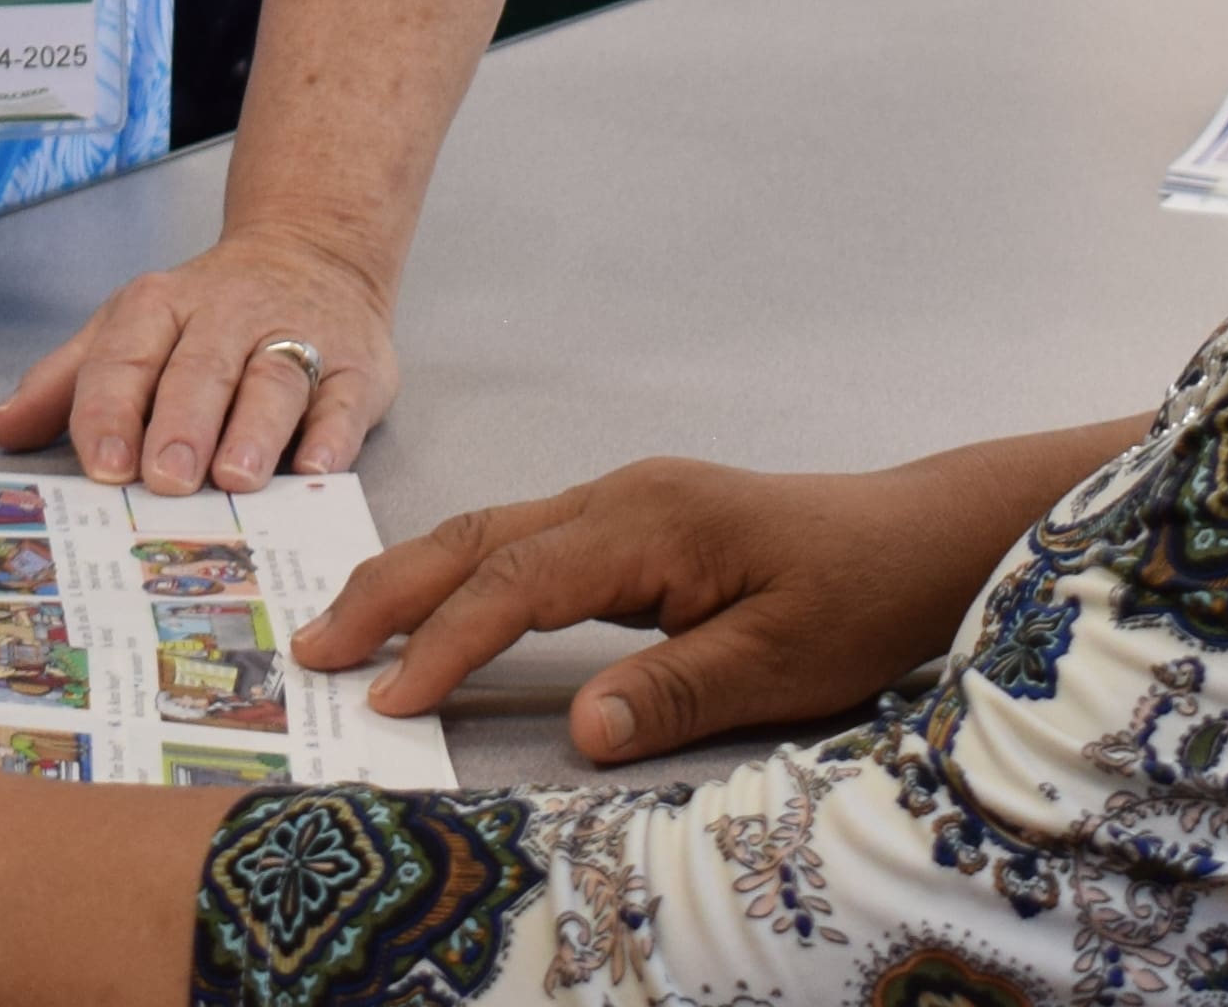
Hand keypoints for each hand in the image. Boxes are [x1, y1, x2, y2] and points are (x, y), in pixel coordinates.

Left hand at [0, 226, 385, 495]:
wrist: (314, 253)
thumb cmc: (206, 316)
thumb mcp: (129, 330)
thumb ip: (65, 383)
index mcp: (161, 308)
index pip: (127, 356)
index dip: (112, 411)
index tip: (104, 467)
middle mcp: (229, 317)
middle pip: (202, 370)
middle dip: (182, 425)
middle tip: (166, 479)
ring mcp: (298, 338)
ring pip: (274, 380)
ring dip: (254, 429)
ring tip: (235, 476)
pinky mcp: (357, 367)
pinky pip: (345, 399)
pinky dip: (333, 433)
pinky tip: (316, 466)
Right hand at [302, 454, 1034, 764]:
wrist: (916, 540)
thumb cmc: (857, 598)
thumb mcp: (780, 662)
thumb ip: (674, 690)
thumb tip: (579, 730)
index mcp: (648, 523)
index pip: (517, 585)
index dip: (447, 643)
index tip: (388, 701)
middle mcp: (620, 498)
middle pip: (478, 539)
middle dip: (390, 592)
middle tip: (311, 648)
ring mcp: (624, 505)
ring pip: (493, 535)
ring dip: (416, 582)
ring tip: (347, 634)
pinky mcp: (633, 527)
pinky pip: (524, 547)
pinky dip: (463, 581)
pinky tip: (437, 616)